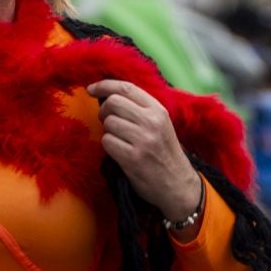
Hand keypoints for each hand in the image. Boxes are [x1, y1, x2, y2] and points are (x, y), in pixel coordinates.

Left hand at [88, 80, 199, 221]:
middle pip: (113, 102)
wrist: (178, 185)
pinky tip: (121, 152)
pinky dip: (109, 147)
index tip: (92, 89)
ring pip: (108, 123)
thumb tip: (107, 95)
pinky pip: (107, 142)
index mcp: (159, 111)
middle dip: (104, 111)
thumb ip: (140, 108)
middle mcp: (151, 122)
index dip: (104, 85)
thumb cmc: (164, 153)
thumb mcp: (160, 125)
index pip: (126, 88)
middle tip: (108, 121)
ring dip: (108, 132)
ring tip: (121, 140)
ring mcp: (142, 140)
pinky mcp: (133, 157)